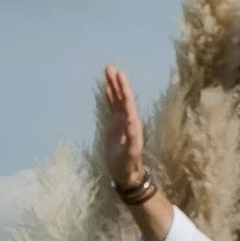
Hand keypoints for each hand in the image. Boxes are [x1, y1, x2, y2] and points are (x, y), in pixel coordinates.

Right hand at [99, 65, 149, 189]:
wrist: (126, 173)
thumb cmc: (128, 165)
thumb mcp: (130, 153)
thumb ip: (132, 138)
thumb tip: (131, 121)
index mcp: (133, 123)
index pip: (128, 102)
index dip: (124, 88)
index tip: (119, 74)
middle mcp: (128, 119)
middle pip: (122, 97)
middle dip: (117, 82)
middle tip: (110, 67)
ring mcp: (121, 121)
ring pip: (117, 99)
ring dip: (113, 86)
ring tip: (108, 72)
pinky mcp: (115, 126)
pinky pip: (112, 107)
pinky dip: (110, 97)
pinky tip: (107, 89)